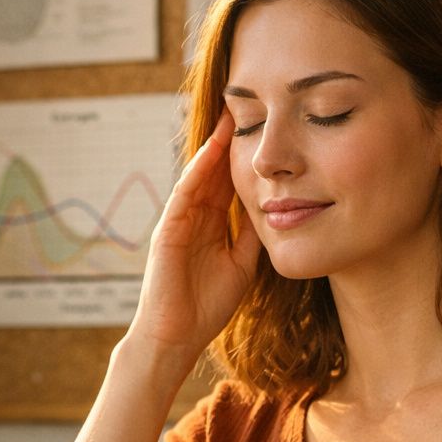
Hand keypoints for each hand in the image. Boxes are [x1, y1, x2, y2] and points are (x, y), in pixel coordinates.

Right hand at [124, 111, 260, 366]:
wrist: (177, 337)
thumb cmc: (206, 307)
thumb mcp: (242, 264)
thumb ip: (251, 235)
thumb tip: (275, 208)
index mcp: (210, 225)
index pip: (229, 182)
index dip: (245, 155)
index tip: (264, 128)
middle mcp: (193, 217)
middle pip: (214, 170)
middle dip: (229, 139)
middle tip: (249, 104)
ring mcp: (178, 221)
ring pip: (199, 175)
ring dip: (214, 145)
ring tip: (231, 115)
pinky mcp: (167, 231)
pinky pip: (184, 194)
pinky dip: (197, 171)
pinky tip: (212, 150)